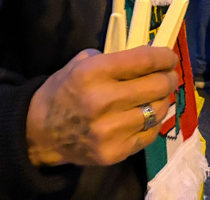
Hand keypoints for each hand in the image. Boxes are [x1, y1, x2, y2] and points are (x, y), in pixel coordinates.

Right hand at [26, 47, 178, 167]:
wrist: (40, 133)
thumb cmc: (64, 91)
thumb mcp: (80, 63)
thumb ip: (114, 58)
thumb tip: (149, 56)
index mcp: (93, 73)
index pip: (144, 61)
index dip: (164, 57)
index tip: (170, 57)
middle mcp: (103, 101)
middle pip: (157, 86)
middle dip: (168, 78)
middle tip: (168, 77)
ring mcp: (110, 131)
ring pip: (158, 110)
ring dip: (162, 101)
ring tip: (157, 96)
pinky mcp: (114, 152)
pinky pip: (149, 134)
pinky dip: (152, 123)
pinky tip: (145, 116)